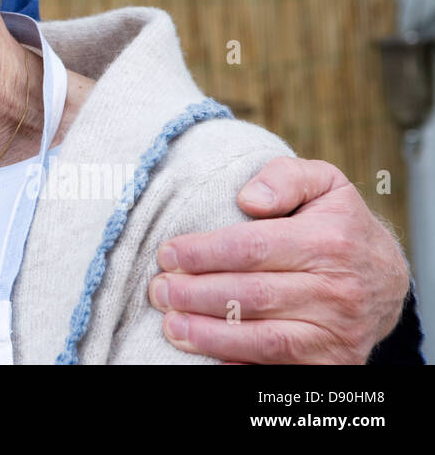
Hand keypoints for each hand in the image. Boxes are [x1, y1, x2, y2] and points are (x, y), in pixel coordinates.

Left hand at [148, 157, 409, 363]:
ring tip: (170, 324)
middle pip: (251, 296)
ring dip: (209, 335)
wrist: (386, 278)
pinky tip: (204, 351)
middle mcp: (338, 291)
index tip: (167, 253)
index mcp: (330, 242)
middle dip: (195, 294)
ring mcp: (336, 333)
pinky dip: (238, 362)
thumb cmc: (337, 225)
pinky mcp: (332, 363)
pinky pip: (278, 367)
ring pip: (263, 339)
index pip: (252, 248)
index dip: (203, 253)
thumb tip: (249, 199)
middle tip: (158, 289)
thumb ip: (285, 177)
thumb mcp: (323, 183)